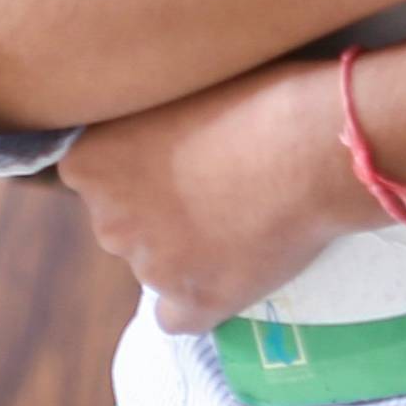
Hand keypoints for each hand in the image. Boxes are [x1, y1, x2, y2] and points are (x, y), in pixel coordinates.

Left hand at [60, 60, 364, 335]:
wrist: (315, 147)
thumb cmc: (257, 96)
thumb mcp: (178, 88)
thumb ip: (145, 121)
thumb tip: (150, 136)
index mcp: (90, 161)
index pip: (94, 177)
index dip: (139, 168)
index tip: (179, 155)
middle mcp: (108, 220)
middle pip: (122, 225)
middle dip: (158, 212)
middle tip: (214, 187)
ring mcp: (150, 268)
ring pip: (156, 268)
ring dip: (185, 253)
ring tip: (243, 220)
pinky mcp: (195, 302)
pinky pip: (179, 317)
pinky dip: (201, 301)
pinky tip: (232, 273)